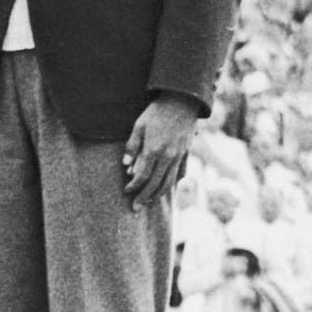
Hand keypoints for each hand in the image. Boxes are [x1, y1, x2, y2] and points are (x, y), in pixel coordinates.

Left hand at [124, 92, 198, 209]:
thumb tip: (126, 167)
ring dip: (158, 194)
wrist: (182, 103)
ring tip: (148, 202)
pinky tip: (165, 188)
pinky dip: (172, 183)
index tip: (126, 192)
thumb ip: (132, 146)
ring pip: (169, 182)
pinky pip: (179, 174)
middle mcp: (168, 157)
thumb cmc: (156, 112)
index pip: (142, 175)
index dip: (133, 186)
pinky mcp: (185, 154)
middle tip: (135, 208)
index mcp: (154, 150)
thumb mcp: (138, 126)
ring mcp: (179, 156)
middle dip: (144, 197)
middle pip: (155, 183)